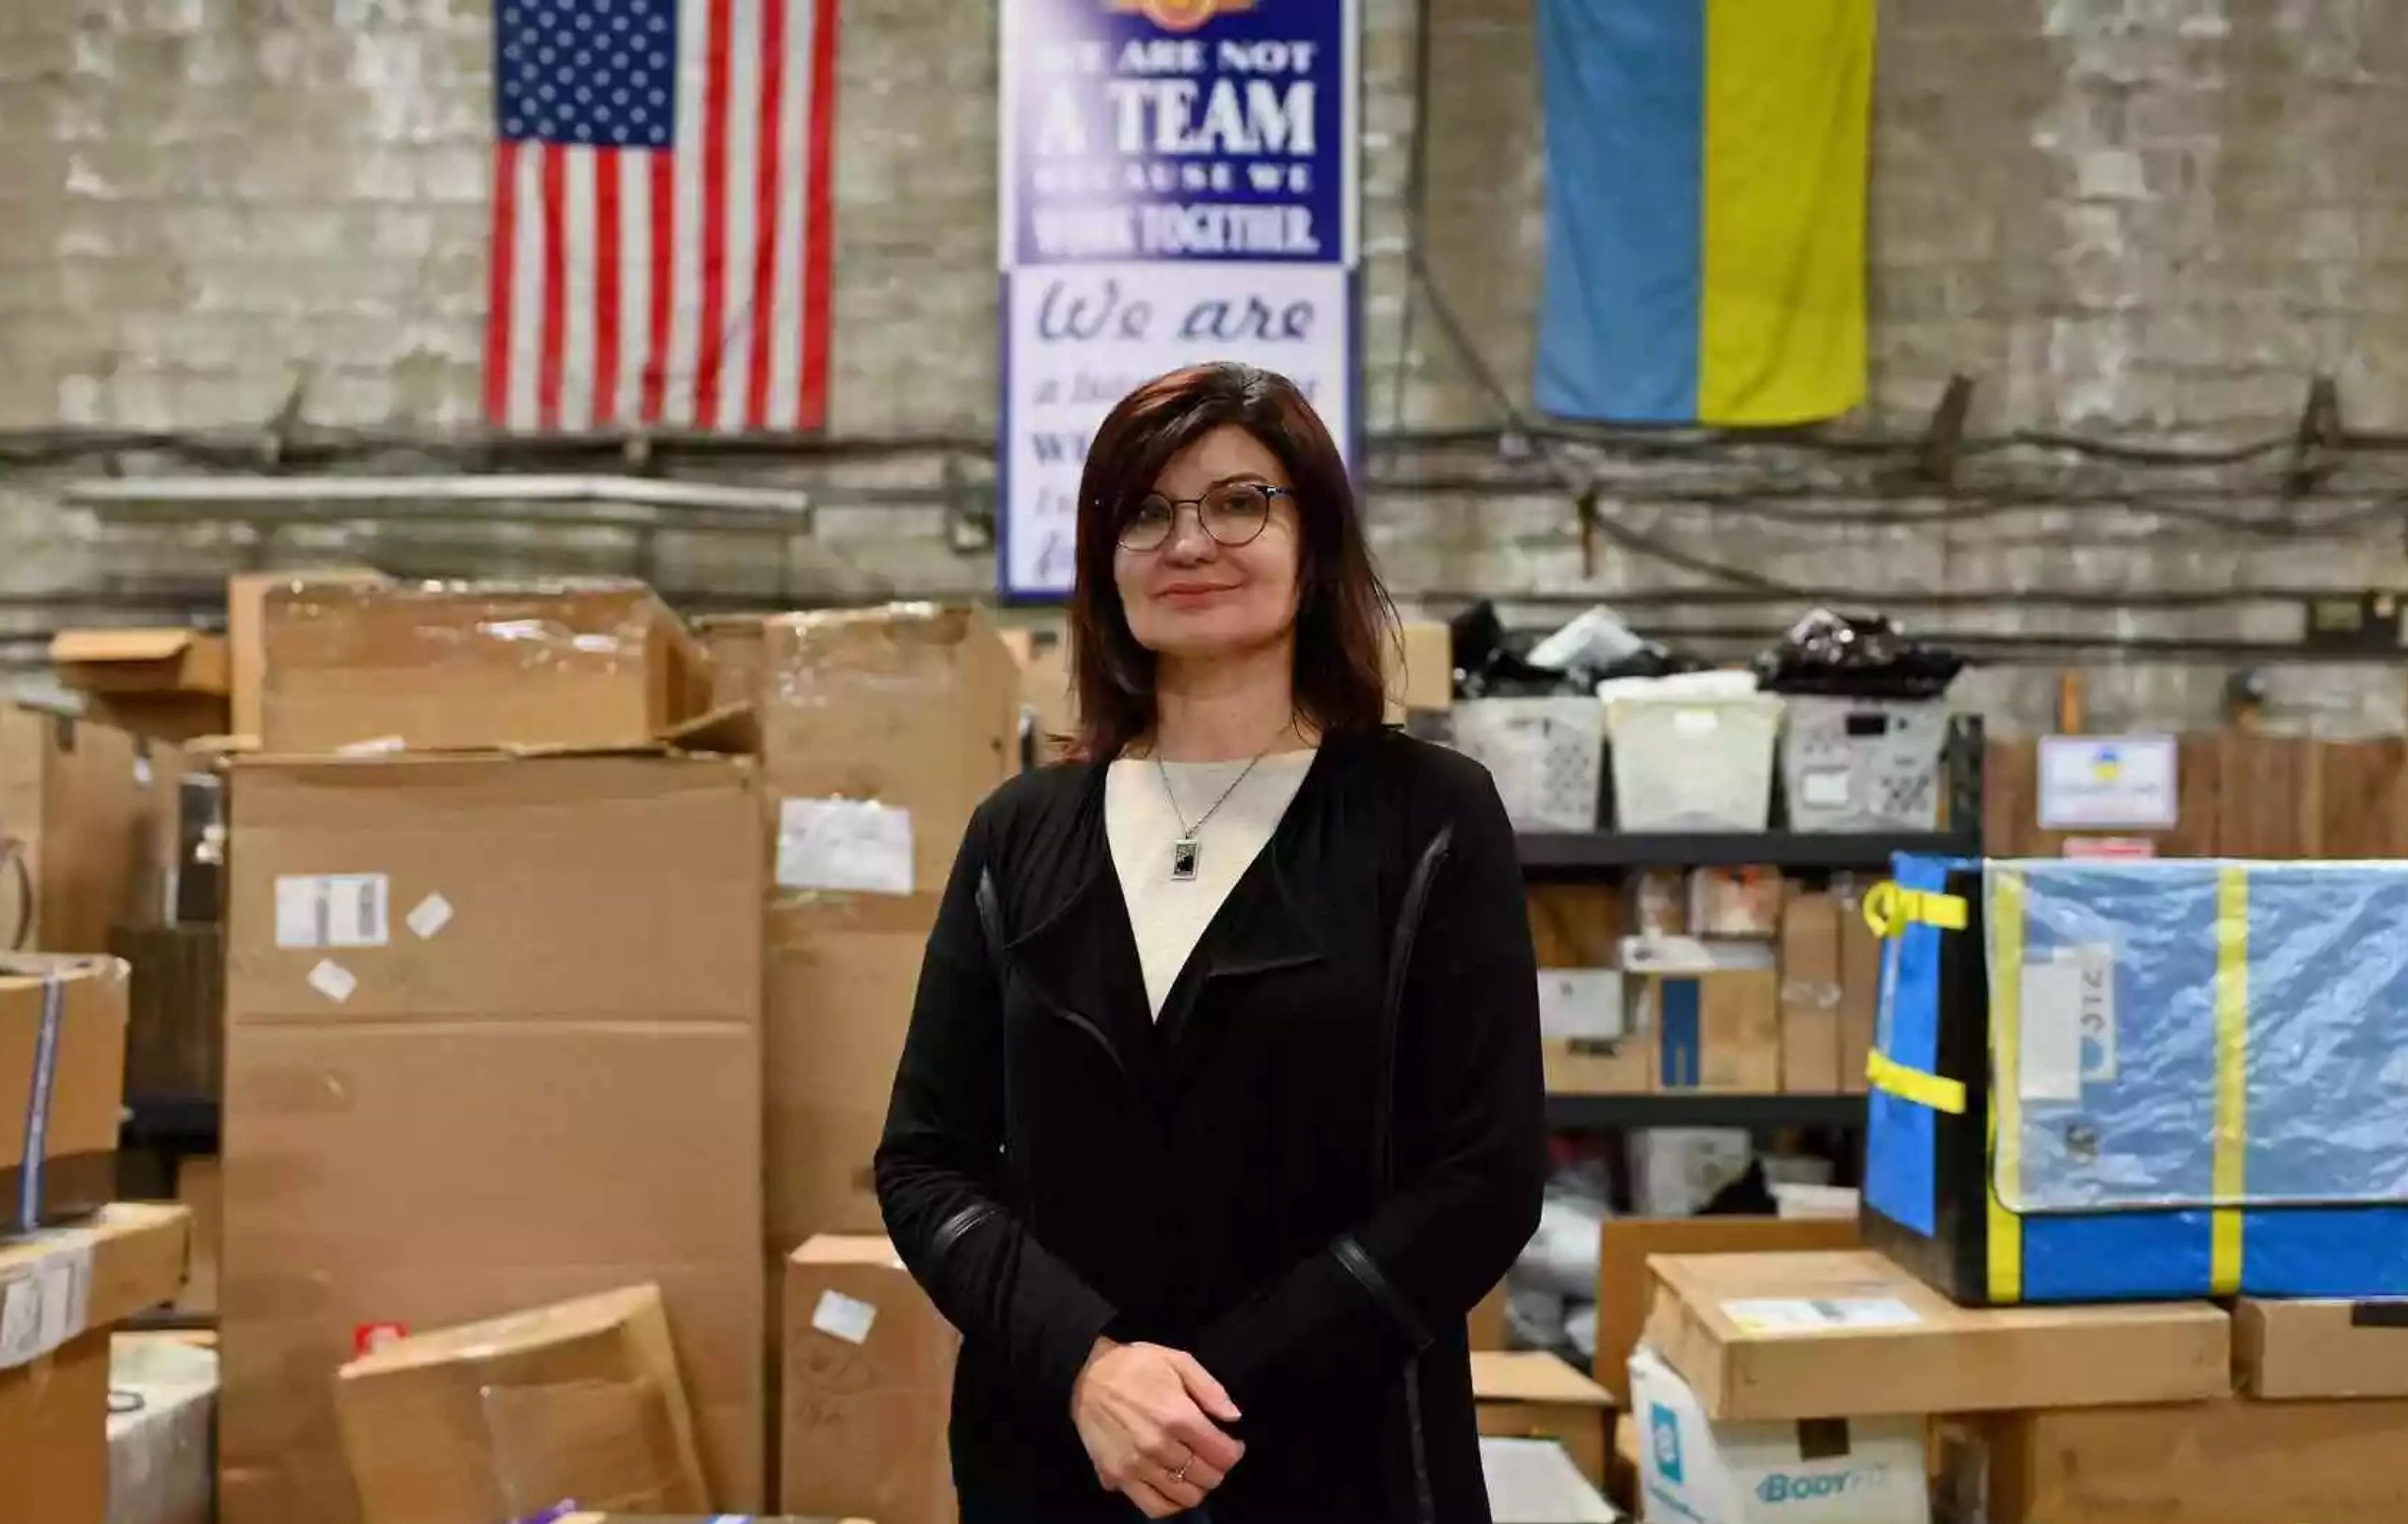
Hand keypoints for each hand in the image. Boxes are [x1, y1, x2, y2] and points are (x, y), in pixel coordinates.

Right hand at [1070, 1338, 1244, 1517]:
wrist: (1085, 1376)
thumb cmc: (1135, 1365)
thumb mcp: (1178, 1360)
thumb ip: (1210, 1390)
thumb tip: (1234, 1418)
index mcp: (1178, 1416)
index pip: (1223, 1454)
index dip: (1233, 1452)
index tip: (1231, 1445)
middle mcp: (1159, 1446)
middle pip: (1207, 1478)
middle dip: (1217, 1468)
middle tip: (1210, 1456)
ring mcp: (1137, 1466)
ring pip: (1185, 1497)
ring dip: (1196, 1487)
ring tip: (1193, 1471)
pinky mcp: (1118, 1478)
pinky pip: (1154, 1507)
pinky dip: (1170, 1504)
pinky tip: (1172, 1487)